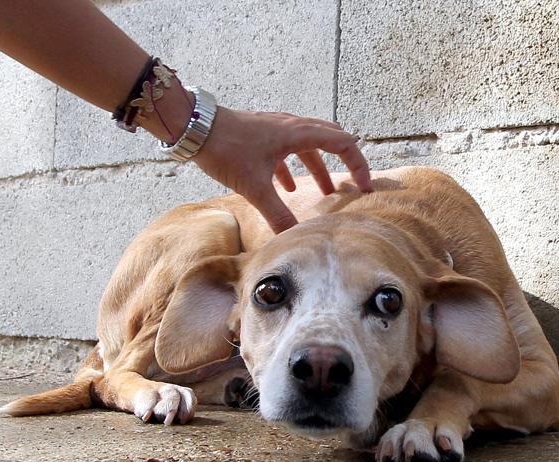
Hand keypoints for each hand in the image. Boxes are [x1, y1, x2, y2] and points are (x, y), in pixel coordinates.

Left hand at [192, 107, 373, 231]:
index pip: (343, 144)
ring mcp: (276, 128)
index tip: (364, 187)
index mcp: (298, 134)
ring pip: (308, 146)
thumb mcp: (254, 187)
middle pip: (331, 139)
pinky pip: (287, 150)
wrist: (194, 127)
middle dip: (344, 163)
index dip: (358, 165)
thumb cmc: (226, 149)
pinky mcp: (262, 134)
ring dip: (319, 168)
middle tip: (353, 186)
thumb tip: (294, 238)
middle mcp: (292, 126)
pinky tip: (286, 187)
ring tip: (324, 193)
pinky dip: (293, 168)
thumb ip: (277, 213)